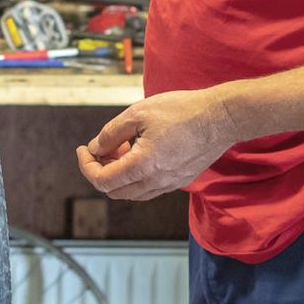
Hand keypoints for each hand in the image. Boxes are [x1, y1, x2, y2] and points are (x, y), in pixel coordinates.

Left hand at [76, 88, 236, 201]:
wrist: (220, 117)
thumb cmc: (180, 111)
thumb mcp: (138, 113)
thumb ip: (112, 133)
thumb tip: (95, 148)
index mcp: (143, 166)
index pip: (102, 180)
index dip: (86, 165)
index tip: (83, 148)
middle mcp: (155, 182)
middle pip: (115, 191)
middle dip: (100, 170)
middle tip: (100, 147)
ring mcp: (170, 184)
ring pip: (132, 192)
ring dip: (118, 174)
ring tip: (120, 147)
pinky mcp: (180, 181)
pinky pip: (148, 188)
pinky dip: (135, 175)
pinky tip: (139, 152)